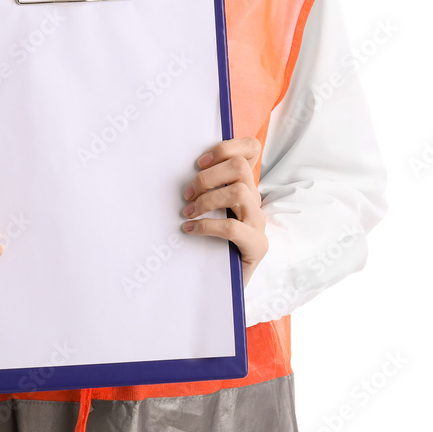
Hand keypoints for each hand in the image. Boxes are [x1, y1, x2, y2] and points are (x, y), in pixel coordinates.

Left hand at [181, 137, 267, 284]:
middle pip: (240, 167)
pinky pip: (232, 227)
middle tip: (187, 194)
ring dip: (207, 200)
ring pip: (239, 192)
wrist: (228, 284)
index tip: (199, 161)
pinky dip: (207, 226)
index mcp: (244, 185)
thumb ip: (204, 188)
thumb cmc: (213, 241)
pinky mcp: (257, 245)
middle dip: (208, 176)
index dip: (226, 146)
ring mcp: (258, 222)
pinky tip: (190, 230)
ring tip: (188, 212)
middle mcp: (255, 199)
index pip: (251, 149)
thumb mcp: (210, 208)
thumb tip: (174, 168)